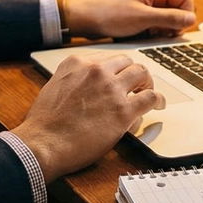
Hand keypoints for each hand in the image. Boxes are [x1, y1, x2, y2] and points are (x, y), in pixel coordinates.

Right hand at [13, 51, 163, 179]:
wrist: (44, 143)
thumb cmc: (44, 123)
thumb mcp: (54, 87)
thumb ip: (72, 81)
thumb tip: (84, 88)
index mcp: (77, 63)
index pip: (107, 58)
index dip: (117, 69)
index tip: (120, 77)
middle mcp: (96, 70)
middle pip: (127, 62)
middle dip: (133, 73)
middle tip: (137, 85)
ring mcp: (111, 89)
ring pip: (142, 73)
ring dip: (147, 82)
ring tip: (148, 93)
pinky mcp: (123, 110)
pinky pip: (151, 97)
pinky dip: (158, 100)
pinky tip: (159, 105)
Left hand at [67, 0, 195, 39]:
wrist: (87, 19)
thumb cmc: (110, 14)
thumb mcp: (143, 18)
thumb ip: (170, 18)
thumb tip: (191, 19)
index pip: (186, 0)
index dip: (184, 17)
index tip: (175, 30)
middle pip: (178, 9)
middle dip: (172, 24)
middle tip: (158, 33)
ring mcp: (147, 0)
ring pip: (167, 17)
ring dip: (162, 28)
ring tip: (147, 33)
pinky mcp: (141, 10)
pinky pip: (156, 21)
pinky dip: (153, 29)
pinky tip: (143, 33)